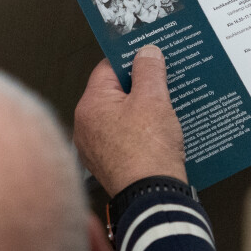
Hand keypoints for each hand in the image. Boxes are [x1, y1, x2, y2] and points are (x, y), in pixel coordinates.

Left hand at [73, 45, 186, 195]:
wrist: (153, 197)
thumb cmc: (148, 153)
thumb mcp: (154, 99)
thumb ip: (149, 70)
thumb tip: (146, 53)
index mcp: (91, 105)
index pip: (108, 67)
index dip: (131, 60)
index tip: (149, 58)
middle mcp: (86, 125)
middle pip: (114, 92)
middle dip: (140, 87)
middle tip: (162, 85)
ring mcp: (95, 146)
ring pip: (120, 115)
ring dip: (142, 111)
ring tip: (165, 110)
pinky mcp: (108, 162)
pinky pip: (123, 136)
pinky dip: (140, 132)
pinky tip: (159, 133)